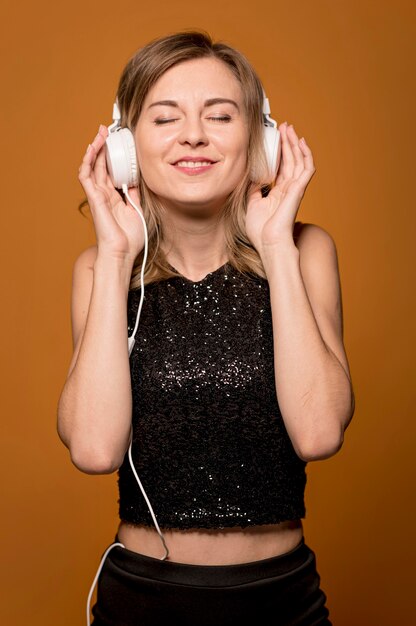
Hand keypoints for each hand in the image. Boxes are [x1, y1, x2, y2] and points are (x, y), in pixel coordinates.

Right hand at [78, 125, 145, 263]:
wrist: (123, 252)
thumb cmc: (130, 238)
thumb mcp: (138, 209)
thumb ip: (135, 194)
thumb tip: (136, 179)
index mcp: (114, 196)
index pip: (111, 170)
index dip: (113, 156)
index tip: (120, 142)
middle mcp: (104, 194)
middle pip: (100, 165)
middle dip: (103, 146)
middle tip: (107, 130)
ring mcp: (98, 195)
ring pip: (92, 167)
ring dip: (95, 149)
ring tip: (100, 134)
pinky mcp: (94, 198)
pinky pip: (86, 176)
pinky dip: (87, 161)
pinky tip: (92, 148)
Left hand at [245, 122, 314, 251]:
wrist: (268, 242)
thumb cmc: (261, 230)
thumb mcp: (251, 203)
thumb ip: (253, 189)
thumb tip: (251, 176)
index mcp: (278, 192)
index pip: (281, 167)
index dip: (279, 152)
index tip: (274, 138)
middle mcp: (289, 189)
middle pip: (291, 160)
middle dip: (287, 142)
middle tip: (283, 127)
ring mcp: (295, 189)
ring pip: (299, 161)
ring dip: (294, 144)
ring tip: (289, 129)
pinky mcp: (299, 190)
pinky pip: (307, 169)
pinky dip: (306, 155)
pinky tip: (301, 142)